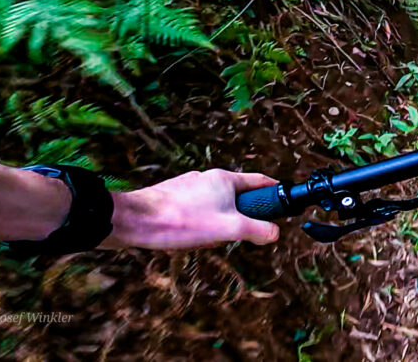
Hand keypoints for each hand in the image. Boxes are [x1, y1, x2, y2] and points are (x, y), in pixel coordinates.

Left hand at [103, 169, 280, 249]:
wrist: (135, 221)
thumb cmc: (182, 221)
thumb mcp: (229, 229)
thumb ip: (257, 230)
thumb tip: (275, 233)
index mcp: (225, 179)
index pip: (259, 180)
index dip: (273, 190)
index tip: (282, 199)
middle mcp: (207, 178)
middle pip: (236, 195)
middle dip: (240, 216)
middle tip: (236, 234)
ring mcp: (188, 186)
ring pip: (215, 204)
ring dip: (217, 222)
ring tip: (206, 239)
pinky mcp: (172, 197)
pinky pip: (196, 209)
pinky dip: (199, 222)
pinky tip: (189, 237)